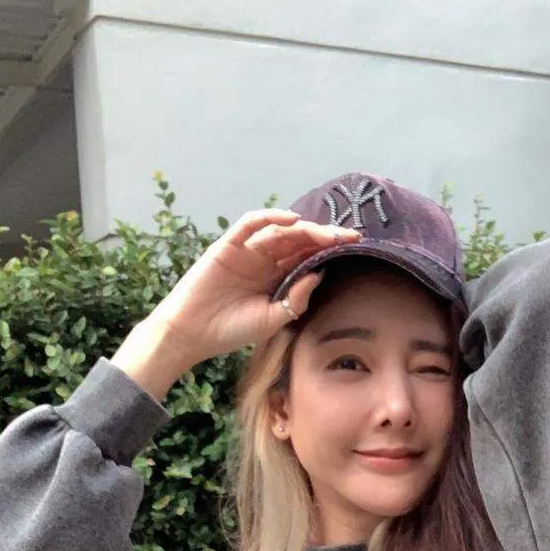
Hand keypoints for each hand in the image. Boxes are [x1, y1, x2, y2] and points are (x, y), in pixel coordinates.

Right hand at [147, 208, 361, 360]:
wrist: (193, 333)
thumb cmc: (231, 330)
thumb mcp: (272, 319)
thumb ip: (296, 299)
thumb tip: (321, 273)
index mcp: (277, 277)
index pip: (308, 257)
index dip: (330, 249)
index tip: (356, 246)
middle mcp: (265, 260)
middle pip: (299, 241)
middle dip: (325, 236)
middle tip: (350, 236)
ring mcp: (247, 251)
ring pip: (280, 231)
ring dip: (305, 228)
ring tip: (326, 233)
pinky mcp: (229, 246)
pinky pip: (250, 225)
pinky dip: (269, 217)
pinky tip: (291, 220)